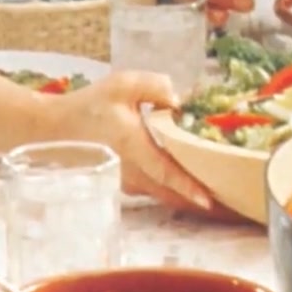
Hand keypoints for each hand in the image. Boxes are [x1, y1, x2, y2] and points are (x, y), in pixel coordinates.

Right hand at [47, 71, 214, 211]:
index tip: (209, 200)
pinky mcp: (128, 183)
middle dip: (202, 201)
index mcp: (133, 147)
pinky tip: (198, 186)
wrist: (57, 129)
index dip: (187, 186)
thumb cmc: (89, 106)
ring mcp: (129, 181)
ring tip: (224, 201)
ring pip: (166, 195)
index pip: (164, 172)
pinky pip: (158, 191)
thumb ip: (155, 86)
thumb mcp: (122, 85)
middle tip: (235, 207)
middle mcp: (133, 171)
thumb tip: (181, 100)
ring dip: (191, 198)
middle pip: (172, 194)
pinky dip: (178, 192)